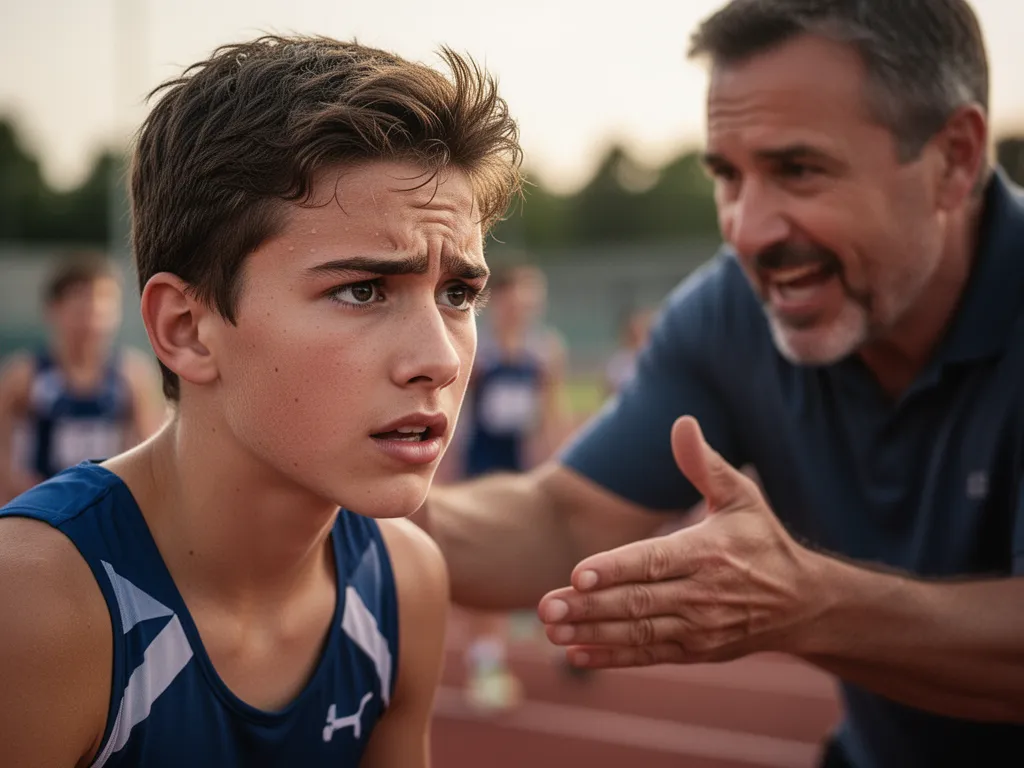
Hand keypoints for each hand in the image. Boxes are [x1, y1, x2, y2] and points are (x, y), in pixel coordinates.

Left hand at [537, 416, 827, 668]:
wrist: (802, 604)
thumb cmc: (762, 540)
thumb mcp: (741, 496)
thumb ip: (705, 464)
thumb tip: (681, 422)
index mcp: (708, 553)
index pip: (654, 562)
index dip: (615, 569)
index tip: (577, 573)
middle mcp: (702, 595)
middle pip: (637, 602)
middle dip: (588, 606)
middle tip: (545, 607)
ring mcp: (698, 629)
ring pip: (637, 633)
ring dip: (592, 633)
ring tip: (551, 631)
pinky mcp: (695, 651)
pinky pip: (648, 656)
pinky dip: (612, 657)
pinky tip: (576, 654)